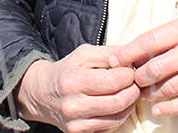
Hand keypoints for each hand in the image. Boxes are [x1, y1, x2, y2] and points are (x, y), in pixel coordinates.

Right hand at [16, 45, 139, 132]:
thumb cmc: (67, 70)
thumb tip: (132, 57)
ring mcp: (76, 123)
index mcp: (72, 81)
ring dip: (130, 104)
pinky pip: (111, 127)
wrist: (42, 94)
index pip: (113, 81)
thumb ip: (109, 53)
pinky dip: (120, 115)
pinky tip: (118, 103)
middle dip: (133, 90)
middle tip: (134, 82)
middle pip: (118, 102)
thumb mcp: (84, 54)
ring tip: (128, 92)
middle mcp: (73, 105)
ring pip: (118, 118)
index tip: (129, 70)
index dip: (128, 74)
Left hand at [113, 16, 177, 117]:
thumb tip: (131, 51)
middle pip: (154, 69)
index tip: (114, 60)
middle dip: (137, 77)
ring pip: (167, 88)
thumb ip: (164, 37)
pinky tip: (157, 109)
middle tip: (130, 80)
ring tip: (142, 92)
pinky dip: (167, 108)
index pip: (148, 41)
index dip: (127, 53)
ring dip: (149, 93)